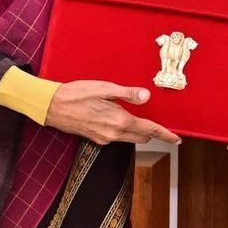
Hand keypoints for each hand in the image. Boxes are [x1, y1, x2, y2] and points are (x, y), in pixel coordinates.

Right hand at [44, 80, 180, 145]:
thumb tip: (146, 96)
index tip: (176, 139)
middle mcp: (113, 133)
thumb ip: (127, 94)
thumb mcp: (104, 88)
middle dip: (153, 133)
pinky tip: (121, 120)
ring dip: (139, 132)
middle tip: (162, 127)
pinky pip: (117, 137)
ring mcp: (104, 138)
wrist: (51, 107)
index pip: (149, 130)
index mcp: (118, 120)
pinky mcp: (96, 139)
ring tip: (143, 120)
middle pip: (141, 137)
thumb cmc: (76, 94)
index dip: (165, 134)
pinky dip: (125, 131)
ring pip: (129, 138)